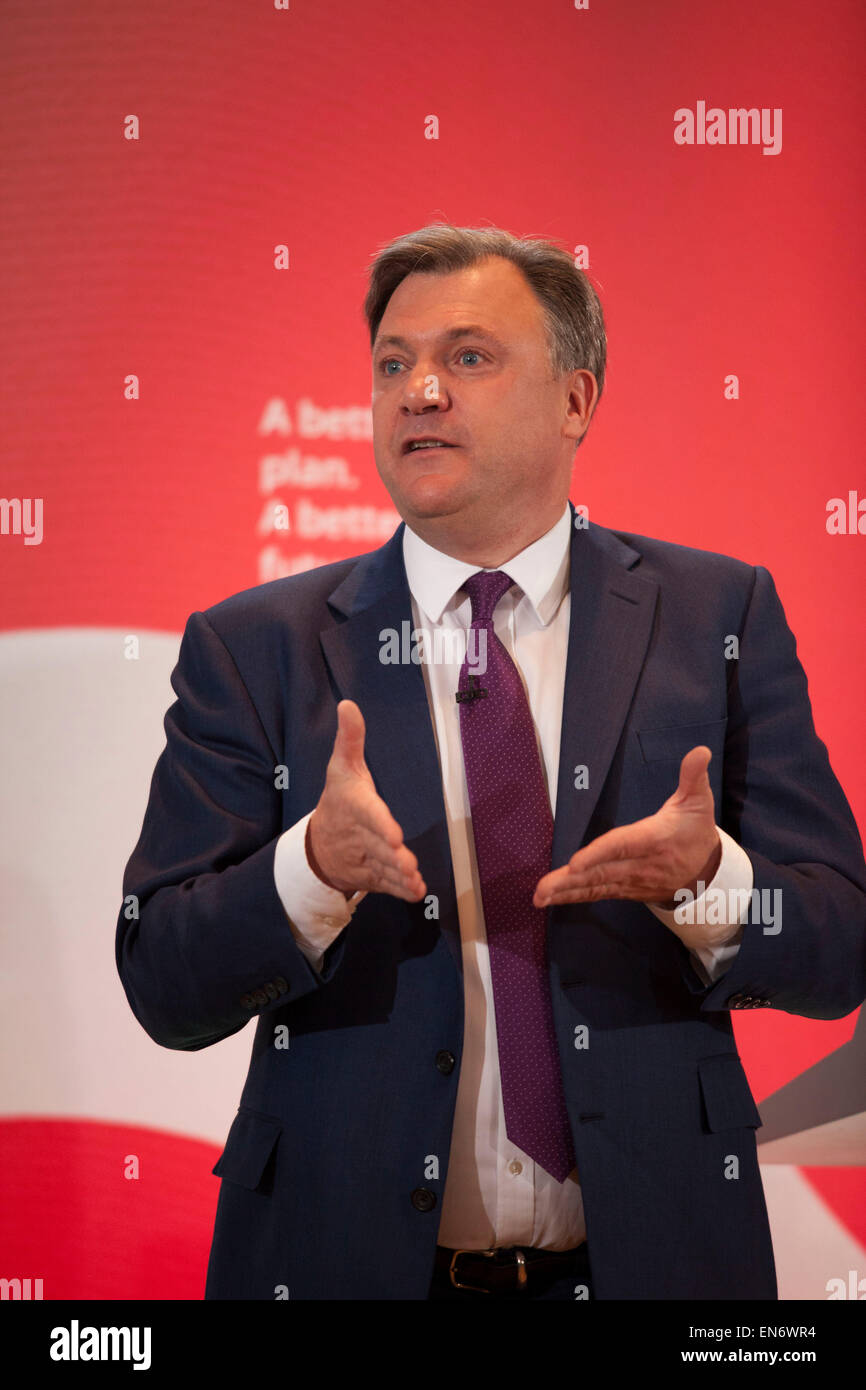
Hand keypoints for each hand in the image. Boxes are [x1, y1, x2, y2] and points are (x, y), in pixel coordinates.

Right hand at [307, 700, 426, 901]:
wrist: (318, 845)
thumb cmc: (339, 800)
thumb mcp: (342, 766)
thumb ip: (350, 738)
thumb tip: (348, 704)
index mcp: (355, 806)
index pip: (368, 814)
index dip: (380, 824)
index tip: (394, 834)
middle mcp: (360, 835)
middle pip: (378, 846)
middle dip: (392, 856)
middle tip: (407, 863)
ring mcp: (366, 859)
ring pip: (384, 868)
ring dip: (399, 876)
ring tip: (414, 880)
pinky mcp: (373, 876)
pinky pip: (386, 885)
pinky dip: (401, 891)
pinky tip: (416, 893)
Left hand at [533, 745, 721, 909]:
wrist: (706, 873)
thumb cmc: (696, 832)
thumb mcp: (699, 801)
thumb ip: (693, 776)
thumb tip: (699, 750)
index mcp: (653, 839)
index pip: (622, 846)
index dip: (598, 854)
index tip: (575, 862)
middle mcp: (639, 864)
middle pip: (601, 872)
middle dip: (570, 880)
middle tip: (542, 888)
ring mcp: (630, 881)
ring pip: (594, 886)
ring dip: (565, 892)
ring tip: (539, 897)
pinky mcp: (624, 889)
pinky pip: (595, 893)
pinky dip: (572, 897)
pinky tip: (550, 899)